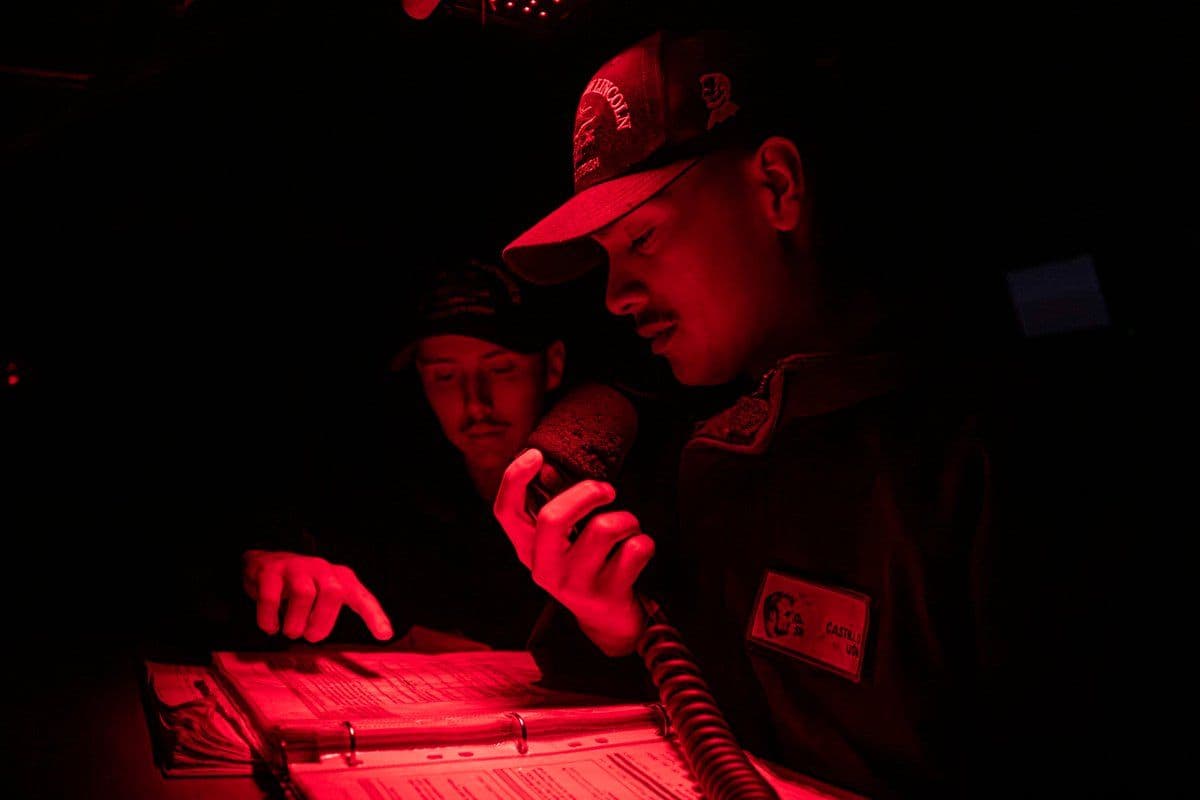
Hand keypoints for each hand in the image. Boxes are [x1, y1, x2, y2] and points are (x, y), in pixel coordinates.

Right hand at [242, 550, 392, 641]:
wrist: (265, 563)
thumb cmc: (302, 587)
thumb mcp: (323, 597)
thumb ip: (333, 615)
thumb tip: (334, 642)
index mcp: (339, 578)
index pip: (361, 596)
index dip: (374, 615)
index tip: (384, 636)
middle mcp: (321, 569)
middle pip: (332, 593)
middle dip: (323, 622)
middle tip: (310, 637)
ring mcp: (296, 567)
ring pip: (303, 594)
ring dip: (296, 622)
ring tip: (291, 631)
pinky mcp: (270, 571)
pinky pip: (271, 597)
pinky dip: (270, 618)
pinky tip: (271, 626)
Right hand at [494, 449, 654, 655]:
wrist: (609, 622)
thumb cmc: (587, 567)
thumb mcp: (564, 541)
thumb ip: (555, 506)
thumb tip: (547, 468)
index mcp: (529, 550)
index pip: (506, 512)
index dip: (515, 479)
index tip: (537, 456)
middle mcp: (545, 569)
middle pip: (553, 517)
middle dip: (588, 493)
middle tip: (608, 491)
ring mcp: (575, 585)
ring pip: (603, 529)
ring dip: (626, 519)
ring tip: (629, 527)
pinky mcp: (607, 596)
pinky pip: (634, 550)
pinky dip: (644, 542)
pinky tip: (639, 551)